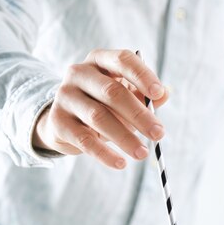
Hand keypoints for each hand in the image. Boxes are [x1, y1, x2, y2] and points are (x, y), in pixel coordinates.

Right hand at [32, 49, 169, 168]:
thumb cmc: (103, 104)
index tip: (158, 93)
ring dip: (124, 138)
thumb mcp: (125, 96)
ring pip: (98, 117)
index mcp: (100, 60)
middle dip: (139, 115)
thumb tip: (165, 94)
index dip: (142, 76)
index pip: (122, 60)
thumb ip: (144, 94)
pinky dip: (104, 154)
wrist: (65, 122)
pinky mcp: (58, 121)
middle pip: (112, 92)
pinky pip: (84, 139)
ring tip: (143, 153)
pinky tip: (120, 163)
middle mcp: (79, 73)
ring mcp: (65, 96)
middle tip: (159, 134)